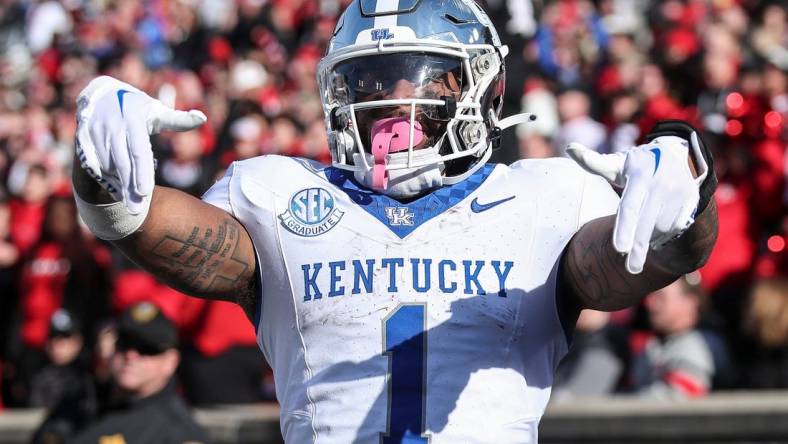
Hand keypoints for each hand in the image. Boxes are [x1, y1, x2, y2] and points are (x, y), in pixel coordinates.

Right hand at [75, 76, 206, 214]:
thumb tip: (202, 118)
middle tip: (137, 211)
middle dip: (129, 189)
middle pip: (122, 164)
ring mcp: (95, 133)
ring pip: (107, 166)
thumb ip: (178, 120)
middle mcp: (112, 127)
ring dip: (117, 185)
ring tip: (128, 200)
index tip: (145, 193)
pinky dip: (105, 178)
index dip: (141, 173)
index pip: (139, 152)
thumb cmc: (137, 108)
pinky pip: (94, 164)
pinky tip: (115, 189)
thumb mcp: (157, 111)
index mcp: (133, 120)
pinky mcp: (82, 139)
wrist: (100, 94)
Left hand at [567, 134, 707, 273]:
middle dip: (638, 248)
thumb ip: (593, 162)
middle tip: (630, 269)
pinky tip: (656, 233)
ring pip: (661, 227)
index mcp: (640, 175)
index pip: (629, 207)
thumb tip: (569, 148)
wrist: (680, 153)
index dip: (624, 229)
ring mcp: (679, 193)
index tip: (619, 249)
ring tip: (640, 238)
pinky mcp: (692, 201)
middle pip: (646, 224)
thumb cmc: (639, 164)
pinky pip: (675, 227)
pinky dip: (663, 235)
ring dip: (649, 239)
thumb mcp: (618, 163)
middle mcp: (661, 184)